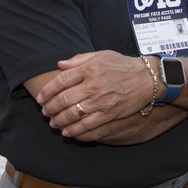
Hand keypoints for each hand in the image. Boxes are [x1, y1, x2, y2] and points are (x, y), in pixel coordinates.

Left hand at [36, 51, 156, 137]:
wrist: (147, 78)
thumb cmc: (123, 66)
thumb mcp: (101, 55)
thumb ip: (79, 59)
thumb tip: (60, 65)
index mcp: (89, 69)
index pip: (60, 81)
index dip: (47, 91)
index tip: (40, 98)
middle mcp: (93, 85)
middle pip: (63, 99)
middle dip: (50, 108)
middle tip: (44, 112)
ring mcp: (101, 100)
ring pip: (72, 114)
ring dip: (59, 120)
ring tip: (53, 123)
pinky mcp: (109, 113)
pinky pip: (87, 125)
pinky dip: (74, 130)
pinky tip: (67, 132)